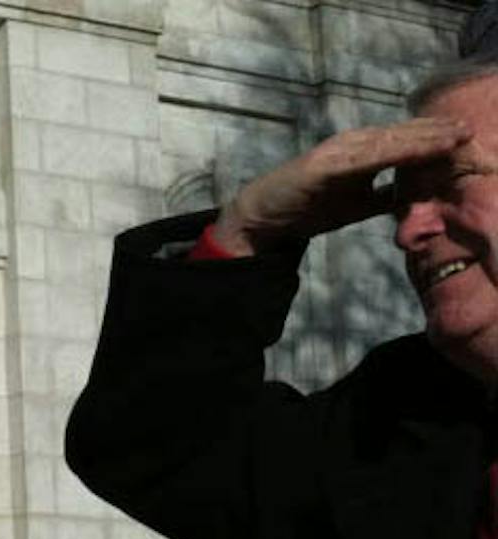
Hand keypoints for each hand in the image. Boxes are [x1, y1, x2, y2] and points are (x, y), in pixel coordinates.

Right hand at [213, 116, 470, 253]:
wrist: (261, 218)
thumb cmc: (306, 209)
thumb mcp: (355, 205)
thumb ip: (383, 196)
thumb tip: (412, 196)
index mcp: (360, 152)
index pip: (403, 141)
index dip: (434, 137)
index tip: (465, 135)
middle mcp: (352, 144)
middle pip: (402, 135)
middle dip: (436, 132)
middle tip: (469, 128)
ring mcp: (338, 152)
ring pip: (389, 142)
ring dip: (423, 137)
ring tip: (454, 135)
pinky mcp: (325, 165)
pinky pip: (366, 158)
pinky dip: (393, 153)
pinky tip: (416, 150)